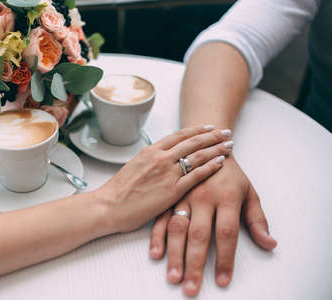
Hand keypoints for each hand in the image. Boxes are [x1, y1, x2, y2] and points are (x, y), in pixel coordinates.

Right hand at [97, 126, 232, 233]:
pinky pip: (196, 175)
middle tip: (226, 132)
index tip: (209, 128)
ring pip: (198, 156)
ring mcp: (167, 173)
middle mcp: (161, 158)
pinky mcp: (172, 190)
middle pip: (193, 142)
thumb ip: (149, 161)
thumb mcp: (133, 167)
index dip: (197, 130)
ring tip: (229, 144)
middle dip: (212, 136)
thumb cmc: (118, 191)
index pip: (179, 136)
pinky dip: (210, 167)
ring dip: (216, 149)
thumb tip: (159, 159)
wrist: (109, 206)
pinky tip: (221, 162)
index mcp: (150, 151)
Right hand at [149, 157, 277, 295]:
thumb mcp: (249, 192)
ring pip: (177, 228)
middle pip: (198, 235)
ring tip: (173, 275)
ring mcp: (184, 196)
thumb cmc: (231, 174)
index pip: (227, 233)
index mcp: (227, 196)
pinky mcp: (170, 196)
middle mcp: (203, 196)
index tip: (221, 280)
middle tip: (191, 287)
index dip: (224, 259)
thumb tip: (269, 243)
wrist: (208, 146)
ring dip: (174, 254)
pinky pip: (161, 217)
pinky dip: (157, 236)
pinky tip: (156, 253)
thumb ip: (257, 219)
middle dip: (194, 264)